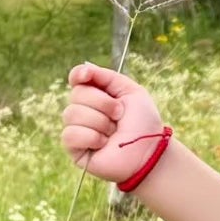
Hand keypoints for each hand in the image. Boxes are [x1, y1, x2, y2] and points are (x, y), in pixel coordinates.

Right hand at [61, 63, 166, 186]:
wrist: (149, 152)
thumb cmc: (143, 124)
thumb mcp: (132, 91)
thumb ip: (107, 77)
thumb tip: (84, 68)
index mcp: (97, 95)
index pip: (76, 78)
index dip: (79, 75)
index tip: (87, 76)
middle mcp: (84, 110)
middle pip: (76, 94)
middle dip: (102, 103)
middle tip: (119, 115)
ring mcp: (78, 129)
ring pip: (72, 114)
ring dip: (99, 122)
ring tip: (113, 132)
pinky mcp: (75, 149)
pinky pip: (70, 134)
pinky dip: (91, 137)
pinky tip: (103, 144)